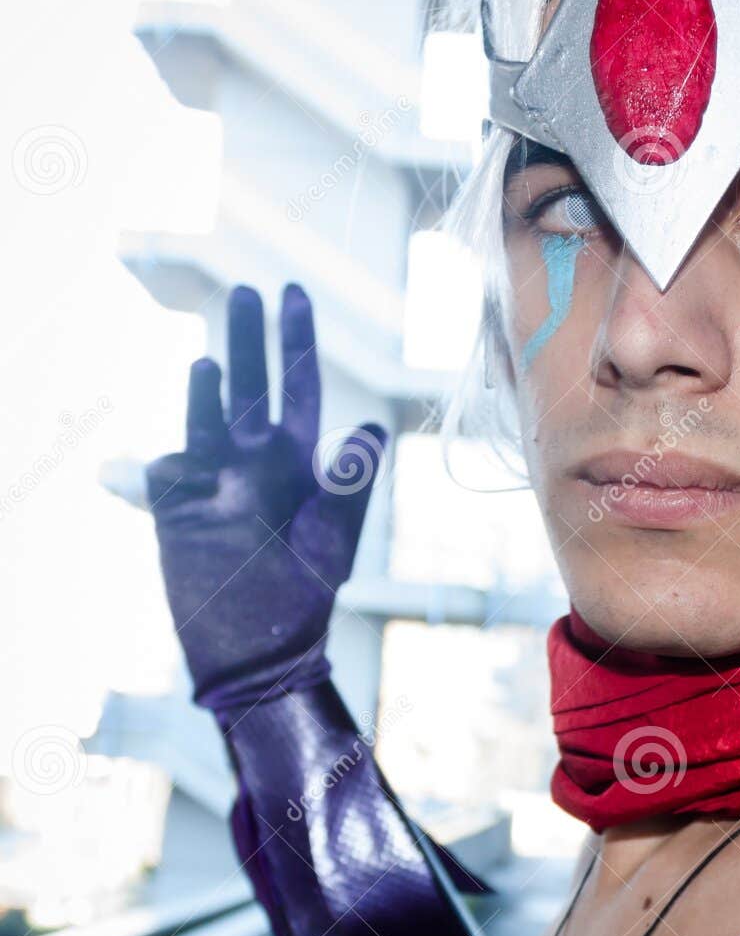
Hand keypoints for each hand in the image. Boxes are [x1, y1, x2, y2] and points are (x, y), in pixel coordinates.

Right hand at [146, 283, 386, 715]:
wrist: (260, 645)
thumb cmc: (305, 594)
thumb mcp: (335, 535)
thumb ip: (350, 480)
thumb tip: (372, 425)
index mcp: (299, 460)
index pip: (300, 384)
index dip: (297, 339)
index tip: (294, 291)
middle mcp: (255, 459)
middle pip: (252, 383)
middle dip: (251, 337)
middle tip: (248, 289)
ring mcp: (214, 478)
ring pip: (208, 412)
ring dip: (211, 382)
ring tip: (213, 359)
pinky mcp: (176, 505)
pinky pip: (170, 461)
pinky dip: (174, 450)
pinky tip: (180, 450)